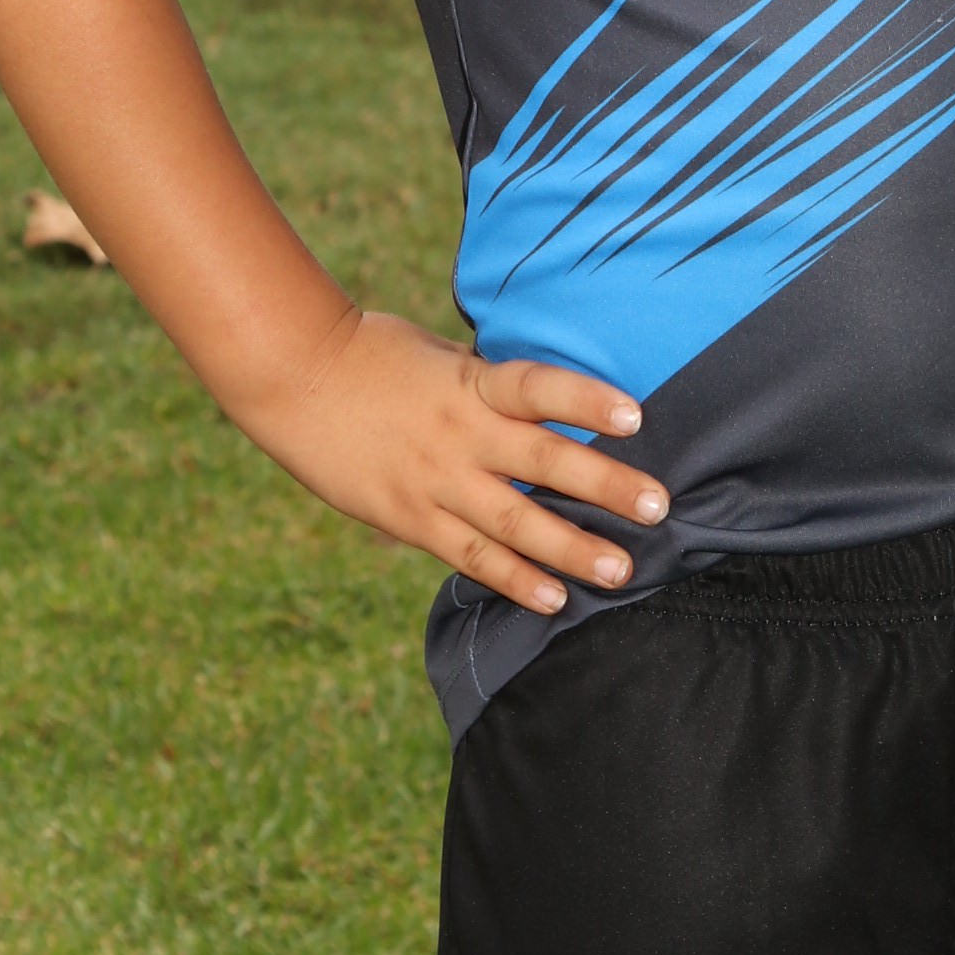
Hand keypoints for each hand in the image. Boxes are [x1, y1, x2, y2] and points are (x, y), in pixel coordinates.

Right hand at [250, 310, 662, 613]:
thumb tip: (551, 406)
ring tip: (621, 571)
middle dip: (604, 486)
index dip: (586, 400)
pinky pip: (469, 556)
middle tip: (658, 508)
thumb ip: (493, 388)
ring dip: (570, 549)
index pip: (538, 387)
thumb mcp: (444, 357)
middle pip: (542, 463)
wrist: (296, 379)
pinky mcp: (409, 519)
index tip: (636, 417)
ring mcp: (434, 482)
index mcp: (471, 383)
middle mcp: (459, 435)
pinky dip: (513, 579)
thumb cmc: (378, 355)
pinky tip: (552, 598)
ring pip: (513, 523)